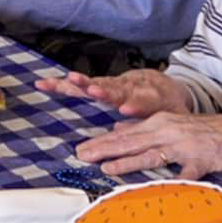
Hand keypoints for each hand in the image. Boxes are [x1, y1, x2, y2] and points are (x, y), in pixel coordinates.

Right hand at [33, 68, 187, 117]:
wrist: (170, 87)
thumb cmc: (172, 108)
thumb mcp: (175, 120)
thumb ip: (162, 127)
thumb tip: (152, 141)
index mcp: (152, 97)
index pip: (143, 101)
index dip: (135, 105)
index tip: (125, 108)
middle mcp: (132, 87)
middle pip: (116, 89)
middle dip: (104, 91)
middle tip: (93, 91)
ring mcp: (117, 84)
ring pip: (97, 83)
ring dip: (81, 84)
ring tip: (66, 81)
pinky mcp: (105, 84)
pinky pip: (84, 84)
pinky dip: (66, 84)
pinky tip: (46, 83)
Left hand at [74, 112, 221, 179]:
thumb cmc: (204, 132)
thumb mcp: (171, 124)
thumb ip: (143, 128)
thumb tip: (116, 129)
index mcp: (159, 123)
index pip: (124, 134)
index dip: (101, 141)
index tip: (80, 150)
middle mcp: (168, 131)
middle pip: (131, 141)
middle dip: (105, 149)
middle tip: (82, 156)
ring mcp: (185, 146)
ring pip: (153, 154)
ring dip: (129, 161)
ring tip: (107, 167)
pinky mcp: (203, 160)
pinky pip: (186, 172)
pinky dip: (174, 180)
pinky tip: (160, 189)